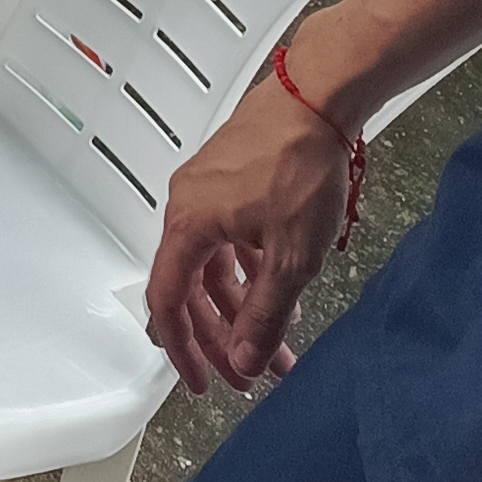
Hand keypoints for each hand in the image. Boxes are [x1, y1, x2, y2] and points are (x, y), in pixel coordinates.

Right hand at [147, 57, 353, 390]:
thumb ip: (264, 313)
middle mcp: (187, 206)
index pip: (168, 298)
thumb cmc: (297, 167)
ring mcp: (206, 191)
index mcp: (189, 224)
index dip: (182, 347)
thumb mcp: (289, 256)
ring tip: (277, 344)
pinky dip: (245, 275)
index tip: (202, 382)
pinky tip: (276, 291)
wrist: (313, 100)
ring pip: (211, 265)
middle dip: (219, 337)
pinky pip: (224, 241)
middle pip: (190, 287)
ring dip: (239, 309)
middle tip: (248, 375)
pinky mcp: (227, 180)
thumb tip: (244, 360)